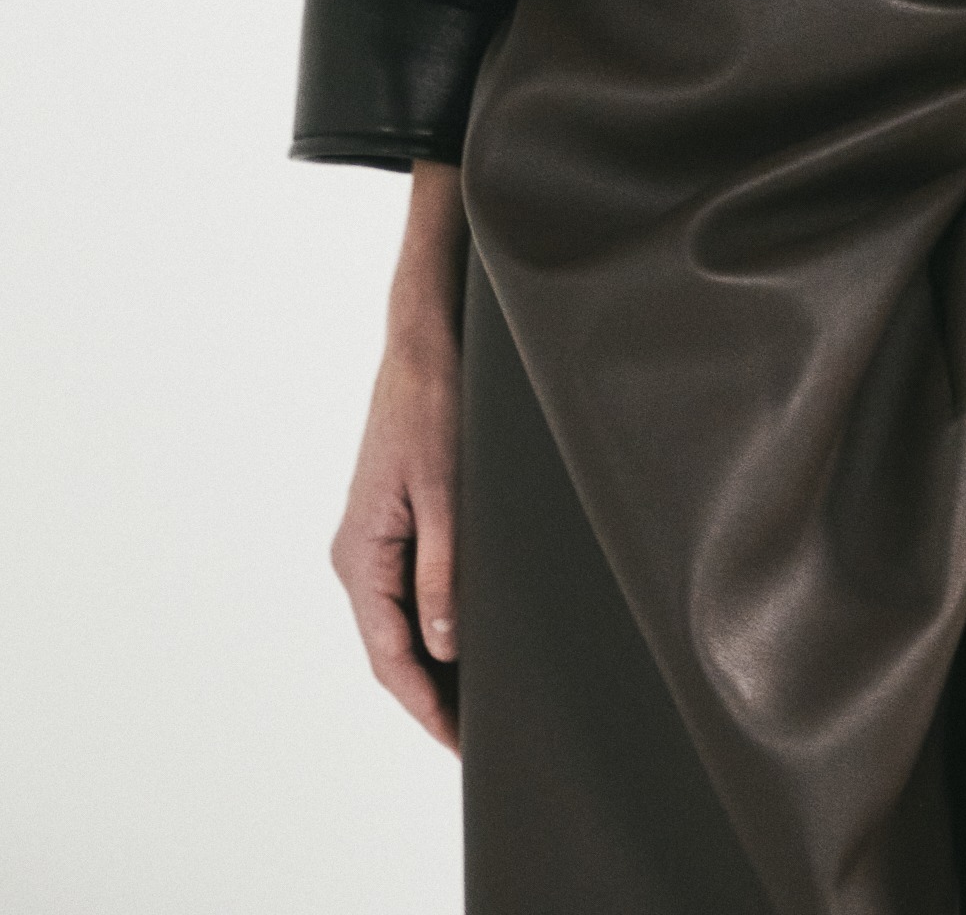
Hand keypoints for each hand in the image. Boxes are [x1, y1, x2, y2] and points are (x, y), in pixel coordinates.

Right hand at [329, 161, 467, 752]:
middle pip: (393, 649)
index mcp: (360, 554)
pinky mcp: (394, 523)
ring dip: (436, 663)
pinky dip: (437, 625)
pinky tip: (472, 639)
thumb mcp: (448, 489)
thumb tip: (445, 646)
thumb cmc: (434, 406)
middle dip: (433, 696)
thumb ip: (443, 569)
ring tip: (484, 701)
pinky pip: (410, 593)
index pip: (390, 656)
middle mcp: (358, 555)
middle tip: (482, 738)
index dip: (428, 707)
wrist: (424, 342)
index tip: (464, 747)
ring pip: (402, 624)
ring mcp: (374, 540)